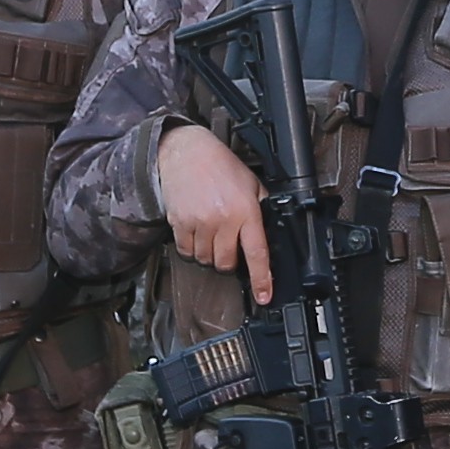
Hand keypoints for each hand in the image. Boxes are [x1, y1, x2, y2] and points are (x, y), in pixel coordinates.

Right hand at [156, 120, 271, 300]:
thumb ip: (261, 209)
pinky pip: (186, 251)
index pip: (257, 252)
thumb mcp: (252, 184)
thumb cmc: (221, 167)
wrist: (187, 152)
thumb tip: (270, 233)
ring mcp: (199, 223)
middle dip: (229, 260)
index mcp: (246, 210)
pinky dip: (191, 248)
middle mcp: (223, 219)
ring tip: (212, 233)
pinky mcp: (179, 223)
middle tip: (229, 243)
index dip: (262, 279)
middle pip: (226, 263)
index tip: (264, 296)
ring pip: (205, 260)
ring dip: (210, 254)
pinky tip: (196, 232)